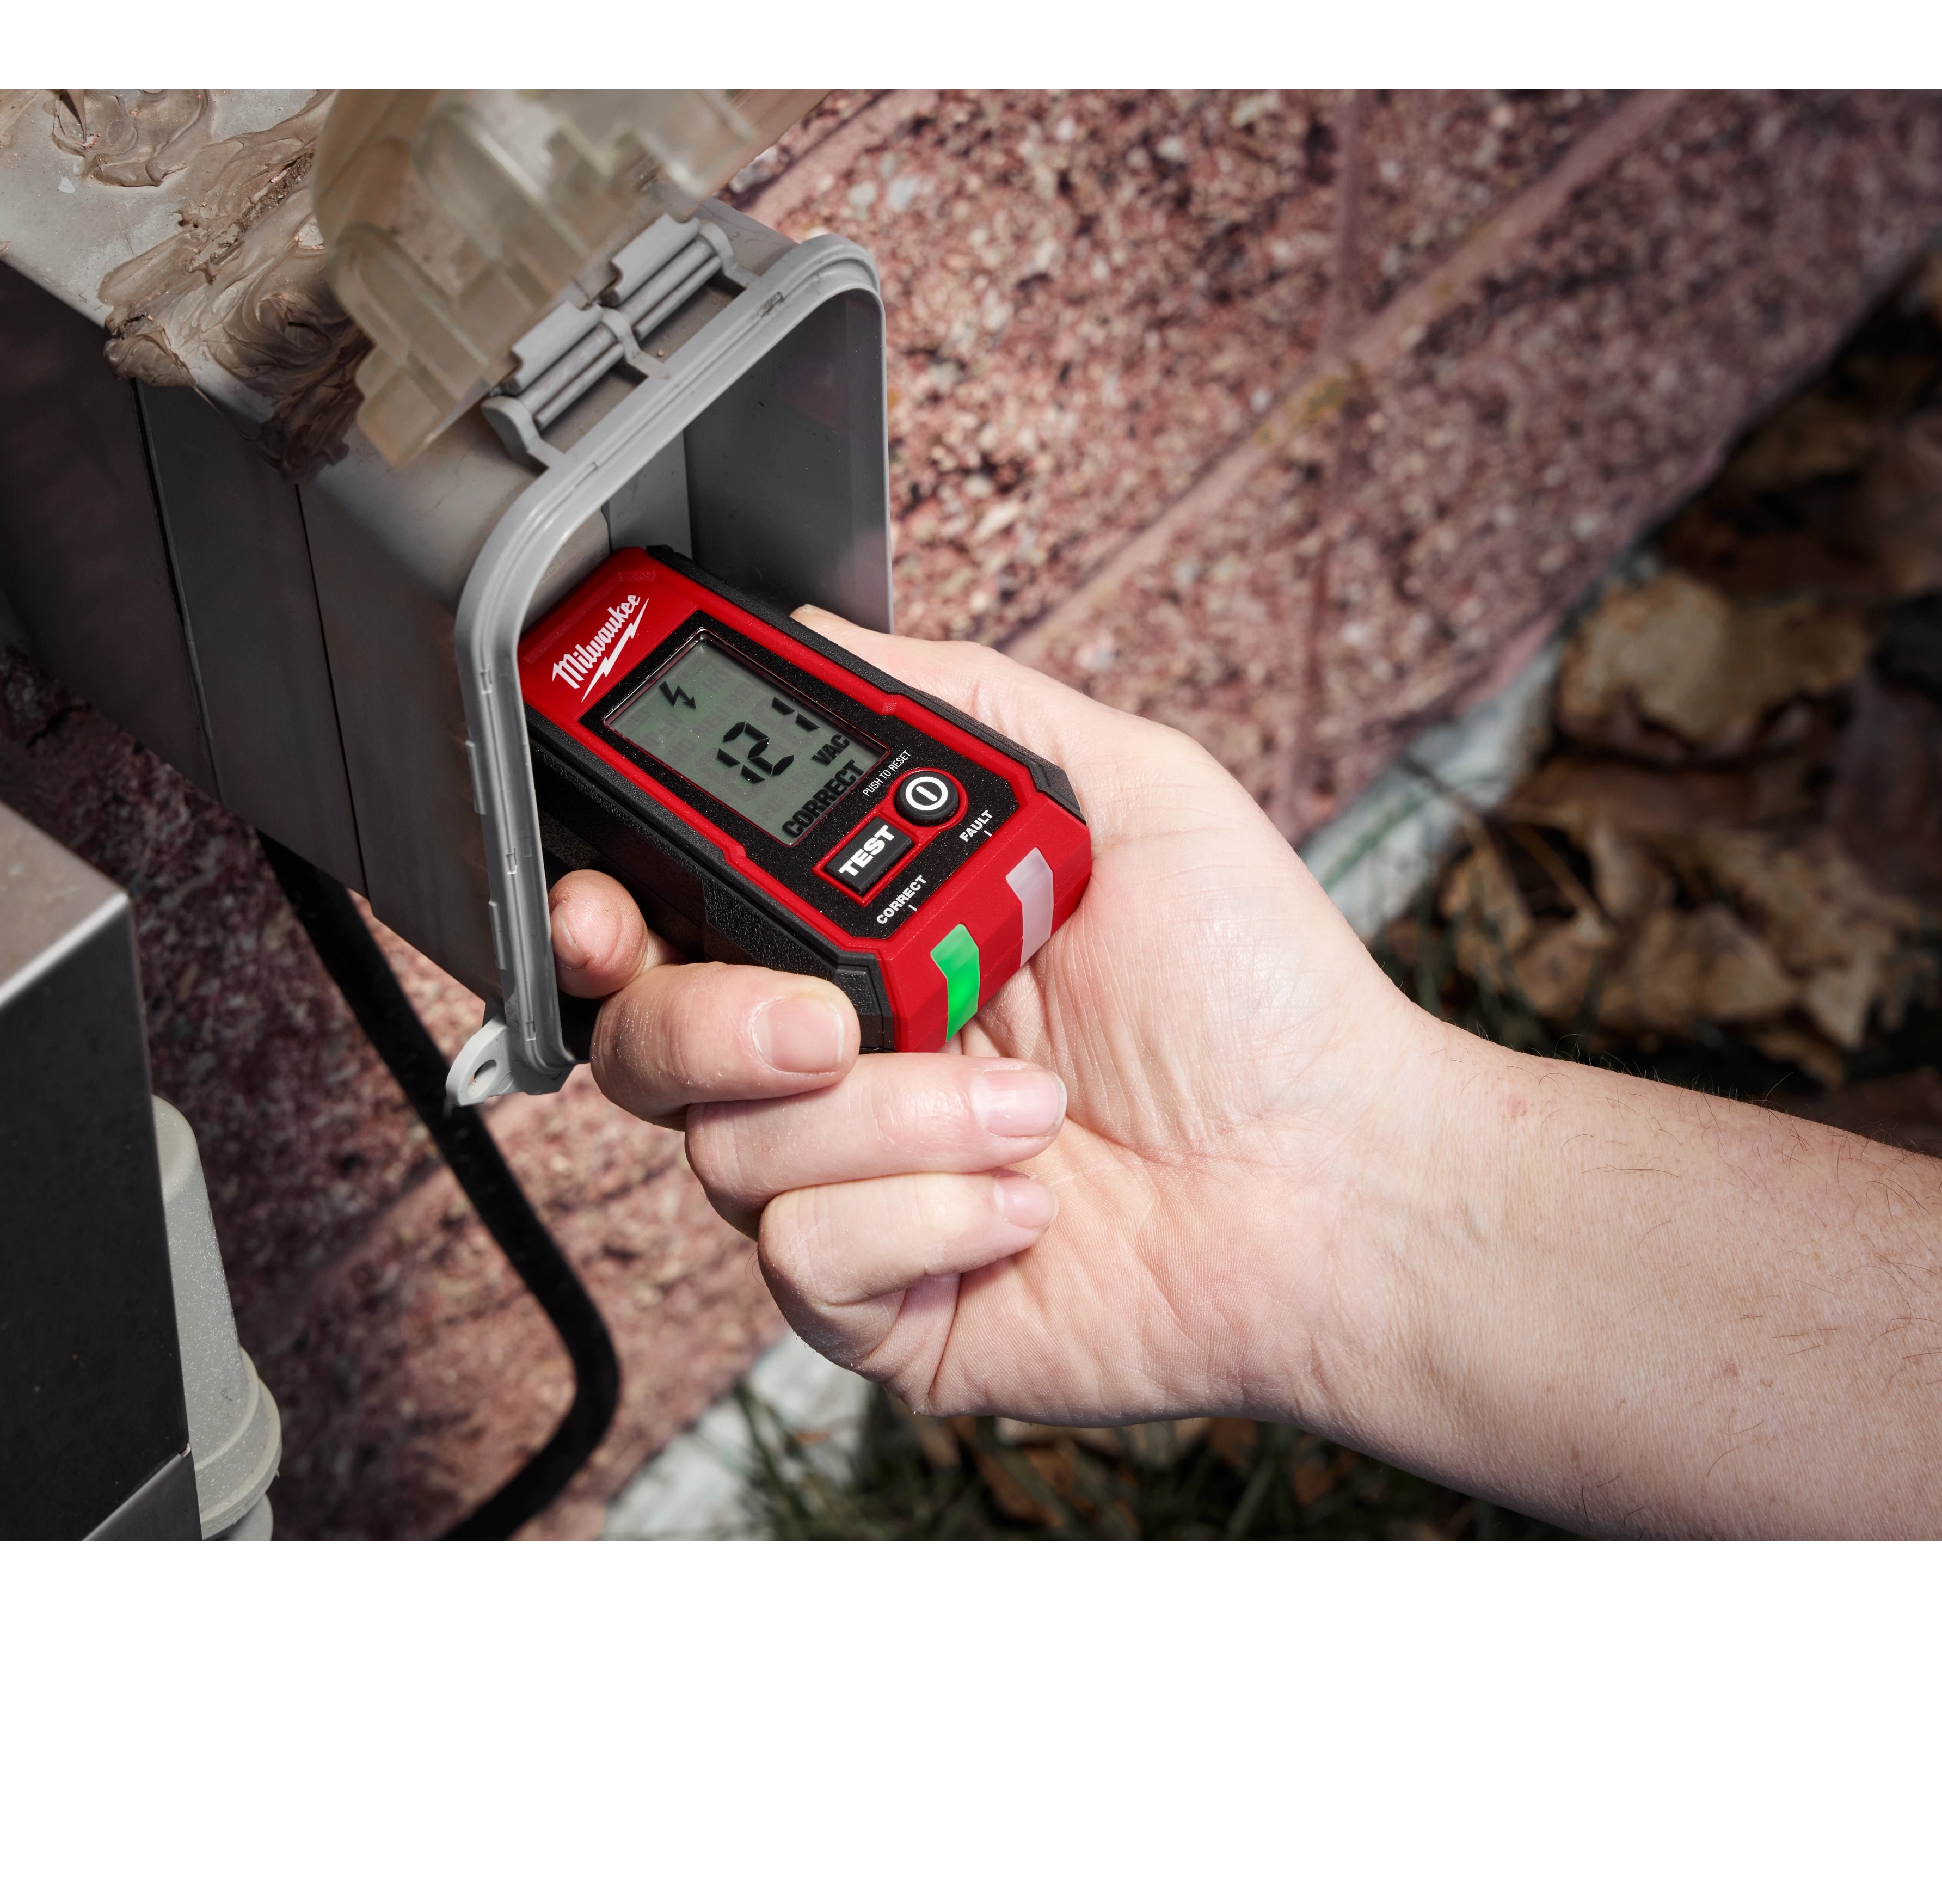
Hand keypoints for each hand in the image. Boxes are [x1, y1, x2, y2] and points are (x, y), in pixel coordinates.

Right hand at [548, 607, 1435, 1427]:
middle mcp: (836, 1064)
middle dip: (714, 1021)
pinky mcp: (878, 1304)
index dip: (602, 911)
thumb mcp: (1123, 789)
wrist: (1339, 1175)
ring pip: (728, 1152)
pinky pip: (806, 1262)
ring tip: (1032, 1103)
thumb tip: (820, 637)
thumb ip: (963, 702)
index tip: (606, 905)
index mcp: (864, 944)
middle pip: (644, 1041)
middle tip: (833, 1016)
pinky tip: (1029, 1202)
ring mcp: (850, 1188)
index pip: (672, 923)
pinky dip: (926, 1219)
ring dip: (894, 1121)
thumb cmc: (1254, 992)